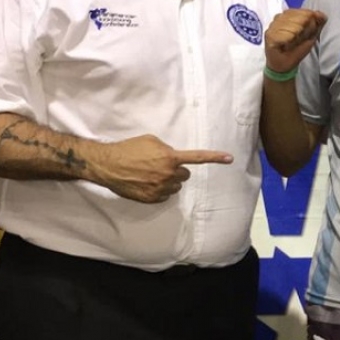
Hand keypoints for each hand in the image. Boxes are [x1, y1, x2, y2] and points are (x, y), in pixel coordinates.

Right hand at [89, 134, 232, 202]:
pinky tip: (146, 183)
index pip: (197, 158)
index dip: (215, 157)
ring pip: (175, 186)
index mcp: (170, 157)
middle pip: (185, 175)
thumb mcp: (151, 141)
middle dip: (177, 170)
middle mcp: (168, 174)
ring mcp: (160, 188)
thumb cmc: (129, 149)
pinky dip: (159, 190)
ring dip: (168, 180)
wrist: (108, 165)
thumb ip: (167, 149)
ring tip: (150, 174)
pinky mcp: (152, 199)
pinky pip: (165, 195)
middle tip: (161, 165)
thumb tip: (173, 157)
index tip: (230, 158)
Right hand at [264, 9, 326, 73]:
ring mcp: (273, 25)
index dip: (310, 24)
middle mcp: (279, 17)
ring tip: (292, 43)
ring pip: (293, 27)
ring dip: (296, 38)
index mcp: (289, 14)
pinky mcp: (269, 34)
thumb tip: (321, 13)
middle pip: (300, 19)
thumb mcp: (311, 35)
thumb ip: (317, 23)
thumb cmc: (296, 49)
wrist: (284, 65)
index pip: (305, 12)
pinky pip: (286, 36)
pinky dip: (289, 42)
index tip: (306, 34)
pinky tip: (286, 46)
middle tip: (297, 40)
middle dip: (303, 32)